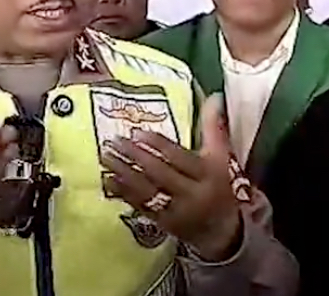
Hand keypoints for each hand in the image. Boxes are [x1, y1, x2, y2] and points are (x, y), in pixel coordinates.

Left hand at [100, 94, 240, 260]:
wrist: (223, 231)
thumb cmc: (219, 185)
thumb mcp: (221, 157)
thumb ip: (214, 127)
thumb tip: (215, 96)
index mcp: (209, 174)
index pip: (180, 158)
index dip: (158, 145)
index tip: (137, 132)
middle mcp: (192, 193)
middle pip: (159, 173)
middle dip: (135, 156)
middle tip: (114, 141)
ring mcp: (176, 211)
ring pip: (146, 190)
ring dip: (123, 173)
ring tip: (105, 156)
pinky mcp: (163, 223)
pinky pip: (140, 206)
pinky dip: (123, 192)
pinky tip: (108, 179)